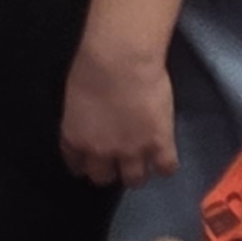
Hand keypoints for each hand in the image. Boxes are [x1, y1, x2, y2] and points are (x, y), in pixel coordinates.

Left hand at [60, 35, 176, 188]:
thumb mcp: (75, 99)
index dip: (86, 165)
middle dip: (111, 172)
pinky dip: (166, 166)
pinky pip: (166, 168)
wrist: (121, 60)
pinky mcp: (159, 145)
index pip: (77, 165)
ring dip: (138, 173)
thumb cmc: (91, 67)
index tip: (91, 162)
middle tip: (119, 161)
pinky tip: (165, 157)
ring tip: (145, 163)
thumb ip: (83, 119)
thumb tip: (93, 122)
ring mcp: (131, 152)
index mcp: (76, 139)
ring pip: (135, 180)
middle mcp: (101, 152)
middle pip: (104, 178)